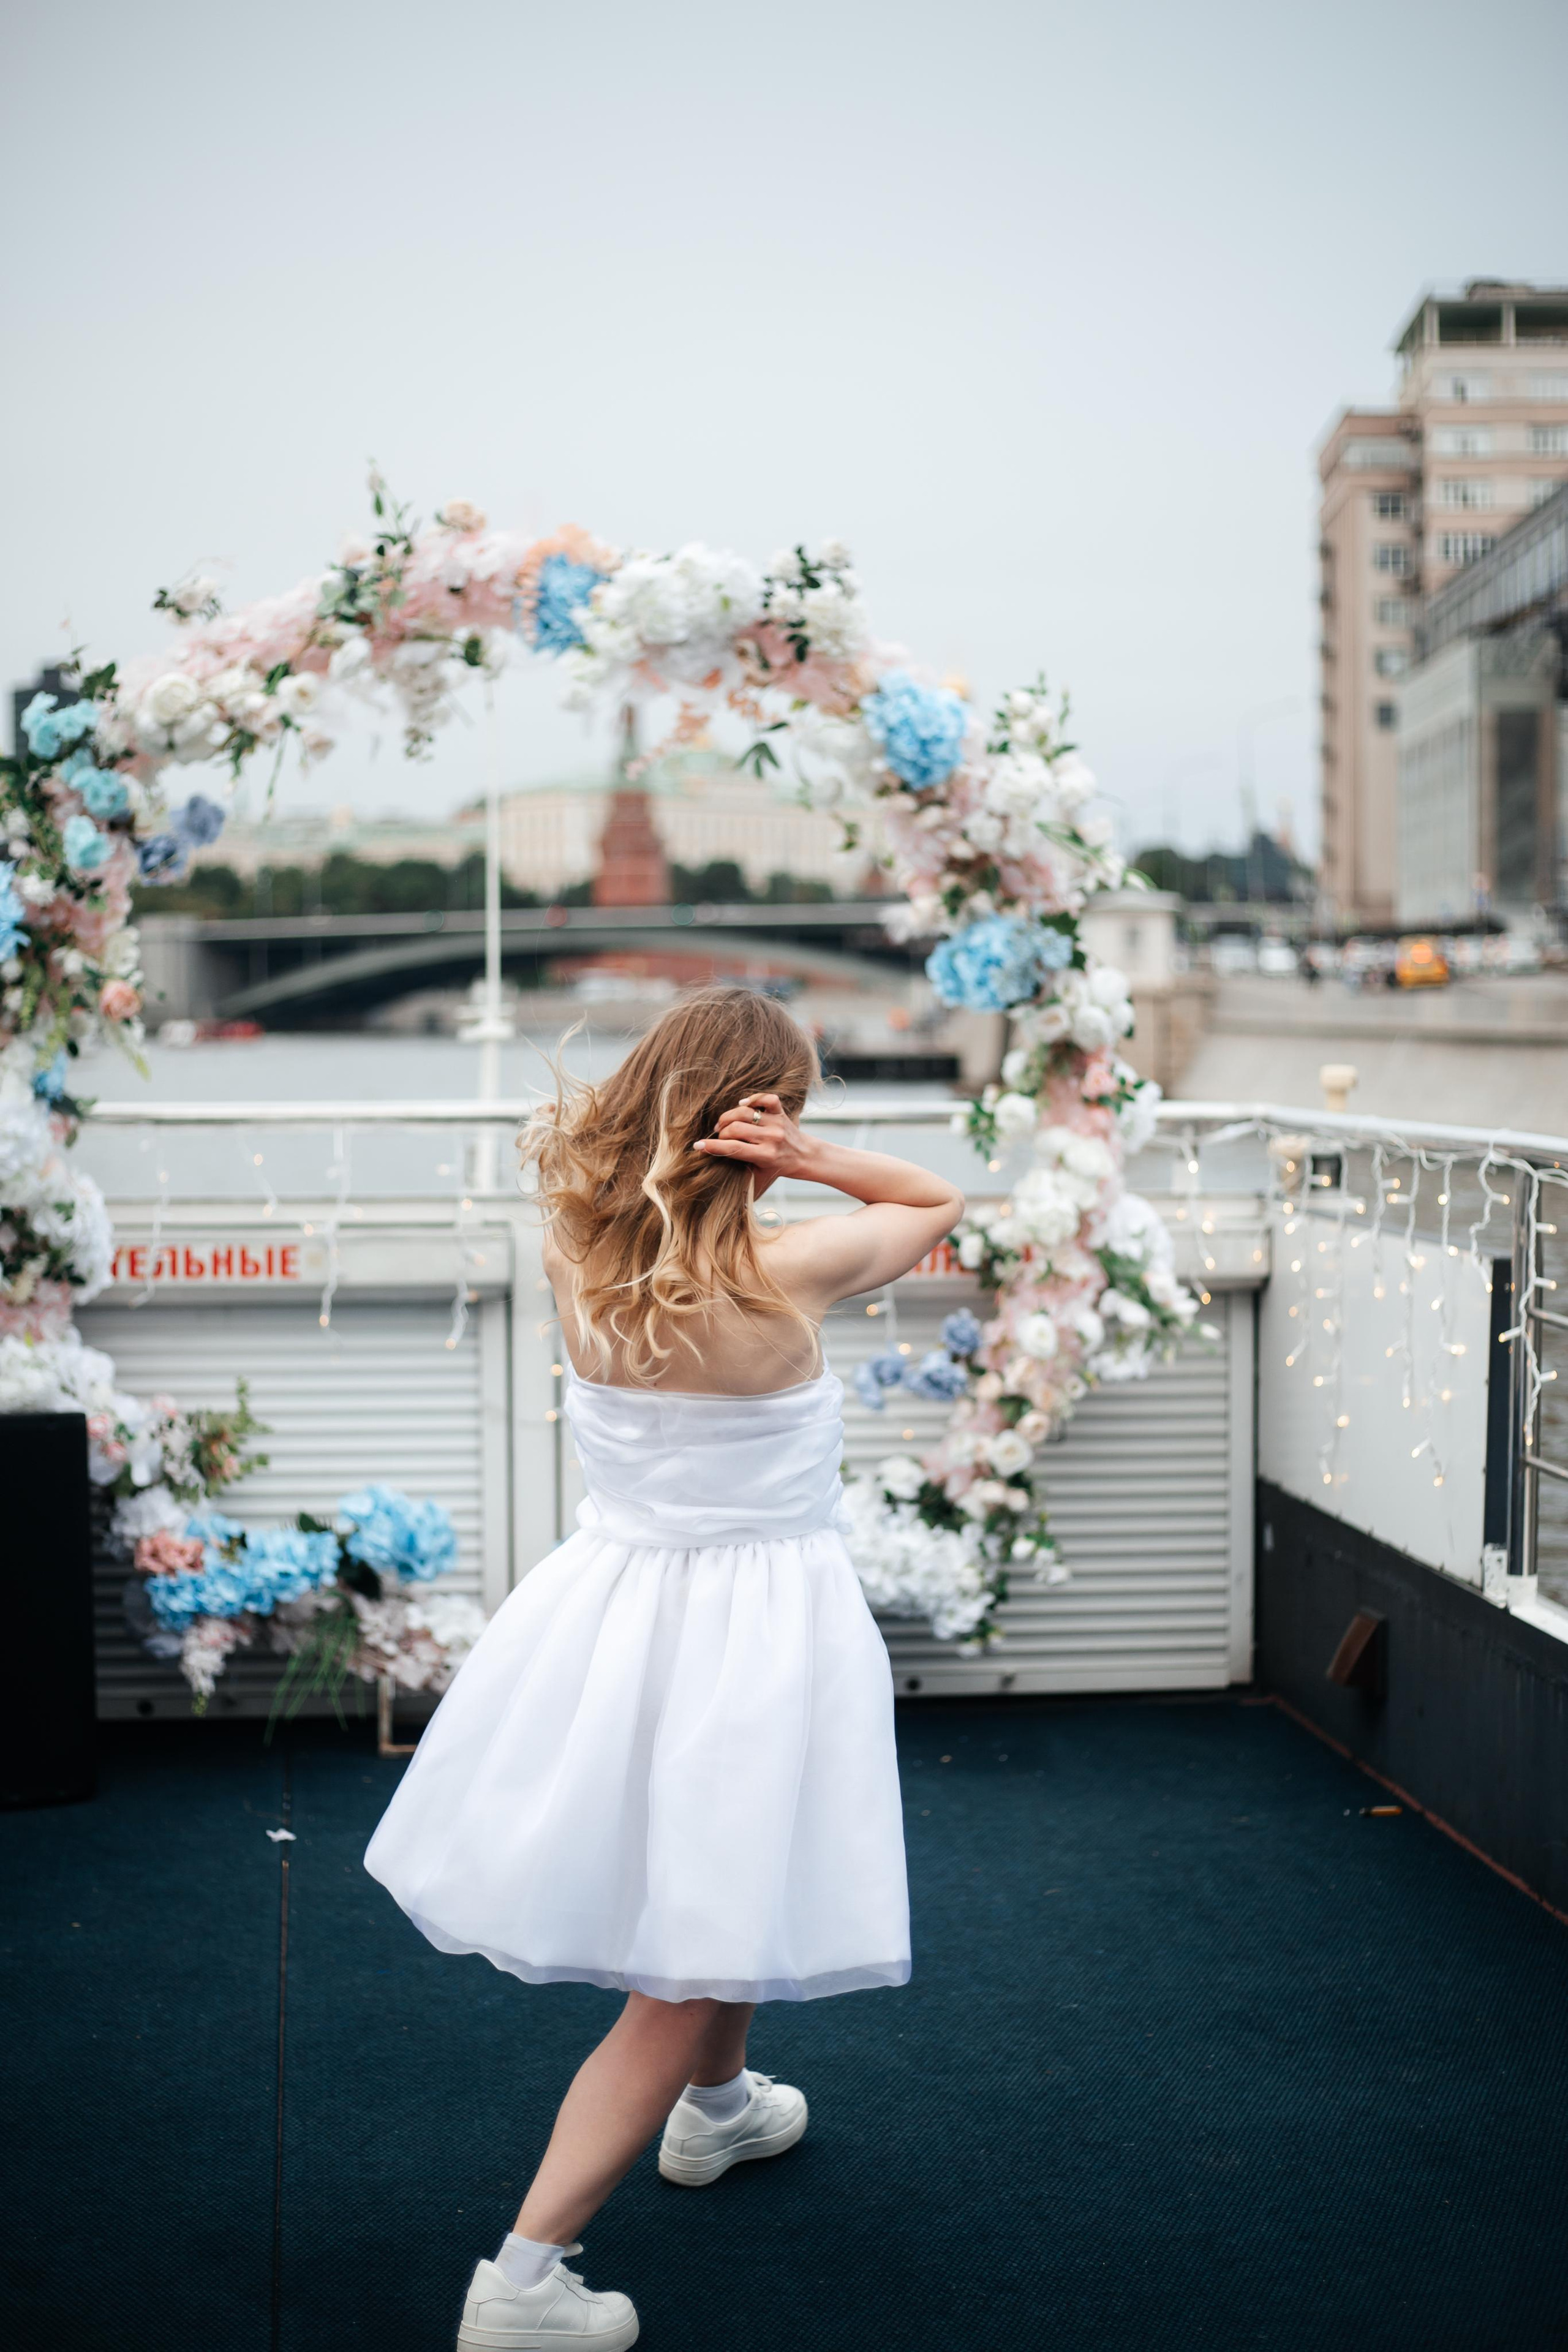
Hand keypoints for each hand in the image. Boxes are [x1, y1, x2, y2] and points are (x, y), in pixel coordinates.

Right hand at [692, 1093, 815, 1192]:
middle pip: (735, 1129)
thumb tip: (714, 1167)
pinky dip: (753, 1098)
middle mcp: (771, 1138)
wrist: (806, 1156)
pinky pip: (766, 1098)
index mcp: (766, 1156)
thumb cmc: (779, 1169)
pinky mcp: (781, 1112)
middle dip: (721, 1133)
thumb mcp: (761, 1176)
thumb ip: (741, 1171)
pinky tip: (742, 1104)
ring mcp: (776, 1123)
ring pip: (745, 1112)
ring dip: (729, 1117)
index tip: (697, 1145)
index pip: (733, 1149)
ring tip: (724, 1124)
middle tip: (720, 1137)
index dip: (712, 1147)